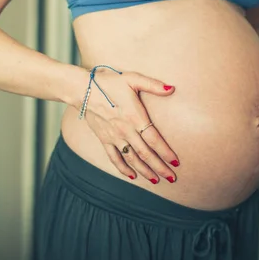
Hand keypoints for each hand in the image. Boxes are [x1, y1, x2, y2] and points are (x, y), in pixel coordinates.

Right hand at [82, 68, 179, 183]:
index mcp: (135, 117)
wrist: (82, 89)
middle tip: (172, 179)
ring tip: (156, 180)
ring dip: (145, 171)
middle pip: (146, 154)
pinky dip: (123, 169)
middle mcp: (126, 131)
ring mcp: (114, 137)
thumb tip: (171, 88)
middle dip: (160, 167)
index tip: (176, 162)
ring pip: (132, 159)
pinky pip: (114, 158)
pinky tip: (132, 176)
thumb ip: (153, 85)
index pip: (155, 140)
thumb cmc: (109, 82)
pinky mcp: (104, 139)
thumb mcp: (132, 79)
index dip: (166, 153)